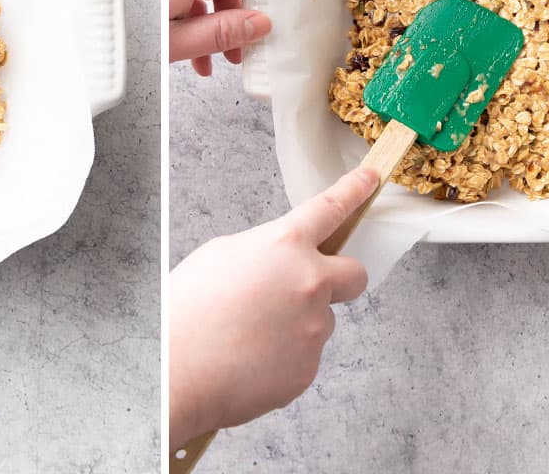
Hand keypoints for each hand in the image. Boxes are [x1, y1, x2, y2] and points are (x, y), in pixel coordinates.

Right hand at [168, 166, 378, 447]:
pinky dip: (283, 356)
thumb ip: (264, 252)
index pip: (330, 208)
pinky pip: (304, 355)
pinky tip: (249, 358)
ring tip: (249, 333)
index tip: (370, 179)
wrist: (178, 369)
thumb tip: (279, 264)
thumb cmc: (188, 309)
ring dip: (296, 323)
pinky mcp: (309, 367)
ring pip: (319, 320)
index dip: (354, 190)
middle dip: (341, 277)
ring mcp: (314, 327)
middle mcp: (310, 282)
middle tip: (309, 287)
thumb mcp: (221, 254)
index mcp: (285, 244)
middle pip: (355, 274)